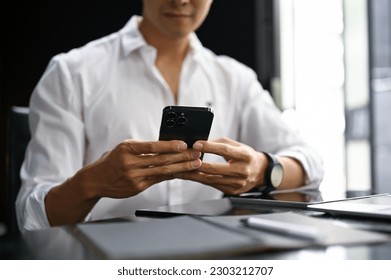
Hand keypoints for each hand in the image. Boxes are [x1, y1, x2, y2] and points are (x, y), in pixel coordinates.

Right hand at [75, 139, 201, 198]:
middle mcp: (130, 163)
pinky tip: (183, 172)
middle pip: (161, 159)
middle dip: (182, 156)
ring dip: (182, 167)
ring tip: (195, 163)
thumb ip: (143, 148)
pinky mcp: (137, 188)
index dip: (170, 145)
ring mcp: (134, 177)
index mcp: (127, 149)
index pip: (152, 146)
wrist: (96, 180)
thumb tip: (168, 145)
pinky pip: (158, 180)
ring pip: (162, 171)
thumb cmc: (113, 160)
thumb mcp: (124, 148)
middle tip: (197, 153)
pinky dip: (171, 175)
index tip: (184, 144)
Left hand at [174, 137, 267, 194]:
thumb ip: (219, 143)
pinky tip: (190, 176)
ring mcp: (237, 184)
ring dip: (194, 174)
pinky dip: (200, 180)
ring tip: (181, 168)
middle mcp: (242, 171)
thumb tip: (200, 143)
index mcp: (245, 156)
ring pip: (211, 179)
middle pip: (215, 169)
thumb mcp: (236, 145)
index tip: (196, 144)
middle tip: (184, 158)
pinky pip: (212, 185)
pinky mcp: (231, 191)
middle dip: (197, 163)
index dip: (209, 147)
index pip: (224, 151)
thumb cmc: (245, 156)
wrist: (260, 172)